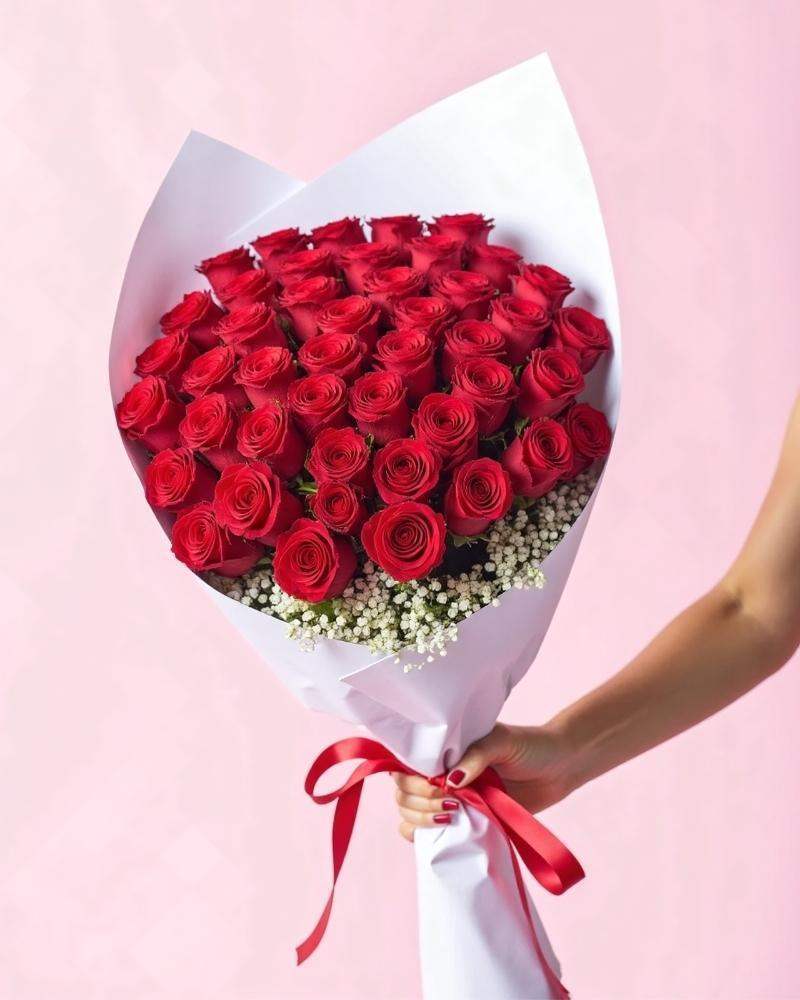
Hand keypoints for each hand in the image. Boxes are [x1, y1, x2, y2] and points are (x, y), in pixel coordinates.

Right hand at [393, 722, 576, 841]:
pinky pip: (434, 836)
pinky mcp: (466, 823)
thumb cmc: (530, 746)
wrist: (560, 768)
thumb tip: (449, 782)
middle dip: (418, 802)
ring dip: (421, 820)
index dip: (412, 780)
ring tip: (452, 817)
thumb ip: (475, 756)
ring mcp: (452, 801)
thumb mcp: (501, 741)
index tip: (436, 787)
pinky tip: (447, 832)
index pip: (406, 766)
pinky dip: (430, 839)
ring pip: (411, 816)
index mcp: (444, 751)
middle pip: (403, 794)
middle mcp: (441, 776)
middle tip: (450, 805)